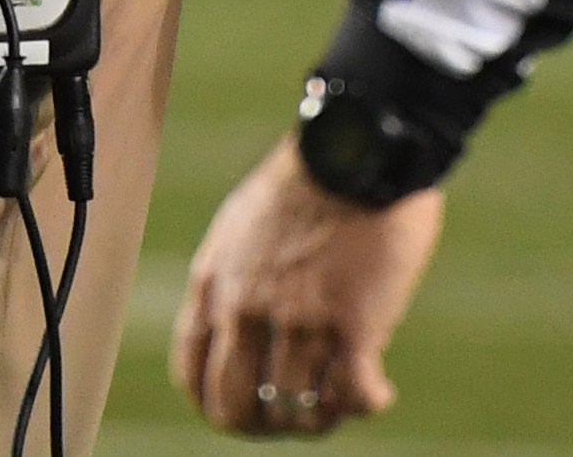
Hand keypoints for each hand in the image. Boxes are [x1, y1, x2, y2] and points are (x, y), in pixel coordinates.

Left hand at [172, 135, 443, 435]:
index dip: (219, 407)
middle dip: (267, 426)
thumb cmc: (306, 182)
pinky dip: (367, 403)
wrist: (353, 147)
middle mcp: (245, 307)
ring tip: (345, 398)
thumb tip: (242, 335)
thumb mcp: (242, 229)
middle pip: (238, 409)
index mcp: (212, 282)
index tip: (249, 412)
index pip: (193, 376)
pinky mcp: (352, 322)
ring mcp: (297, 318)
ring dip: (324, 416)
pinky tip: (379, 390)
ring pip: (299, 411)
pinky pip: (353, 396)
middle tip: (299, 416)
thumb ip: (234, 282)